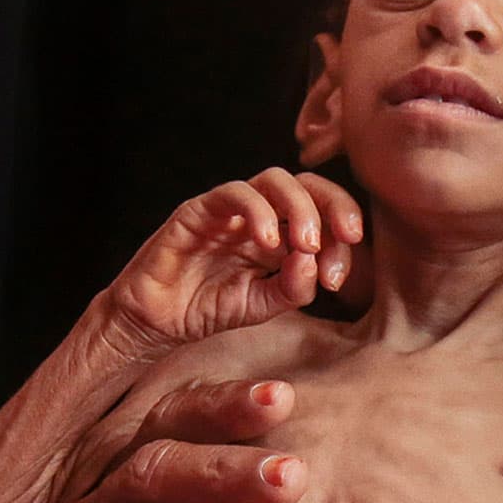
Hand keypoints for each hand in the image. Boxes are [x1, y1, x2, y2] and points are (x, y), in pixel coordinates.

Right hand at [105, 169, 364, 353]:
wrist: (156, 322)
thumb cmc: (206, 309)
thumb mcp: (263, 306)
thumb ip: (292, 287)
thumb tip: (315, 262)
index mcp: (280, 233)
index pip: (323, 213)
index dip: (340, 236)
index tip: (340, 275)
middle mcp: (258, 214)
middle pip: (307, 184)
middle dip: (335, 205)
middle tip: (346, 238)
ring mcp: (229, 209)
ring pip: (274, 180)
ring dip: (300, 207)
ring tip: (306, 244)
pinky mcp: (199, 209)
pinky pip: (233, 193)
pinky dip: (258, 211)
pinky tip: (268, 242)